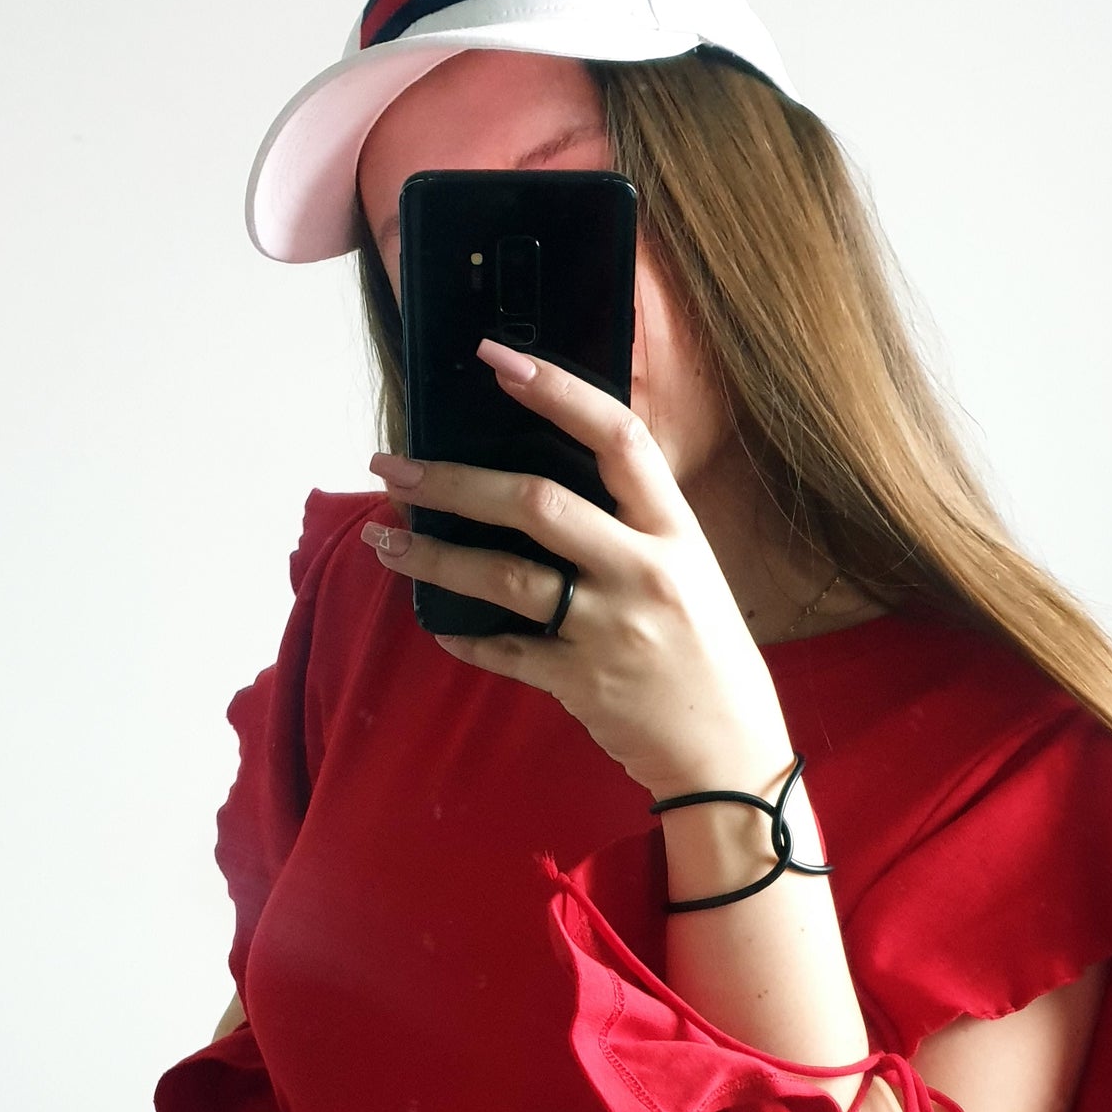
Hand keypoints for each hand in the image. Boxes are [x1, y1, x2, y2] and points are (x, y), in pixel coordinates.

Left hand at [364, 339, 790, 800]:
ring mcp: (611, 627)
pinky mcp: (581, 681)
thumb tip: (543, 488)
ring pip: (503, 576)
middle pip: (536, 503)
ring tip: (382, 542)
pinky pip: (504, 650)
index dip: (557, 391)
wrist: (729, 751)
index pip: (618, 437)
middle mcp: (643, 570)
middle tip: (393, 468)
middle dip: (453, 481)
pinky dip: (465, 637)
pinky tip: (437, 625)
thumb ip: (631, 529)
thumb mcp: (690, 573)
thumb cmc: (705, 654)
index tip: (497, 359)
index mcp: (674, 531)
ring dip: (432, 558)